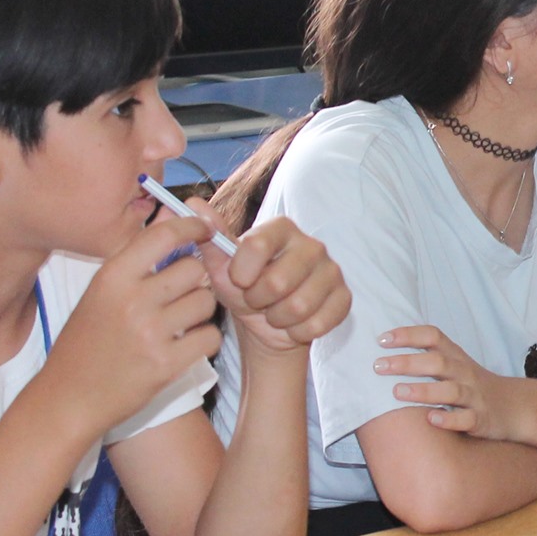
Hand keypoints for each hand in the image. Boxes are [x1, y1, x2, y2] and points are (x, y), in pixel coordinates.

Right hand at [43, 217, 223, 436]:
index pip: (164, 235)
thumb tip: (171, 210)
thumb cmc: (86, 341)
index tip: (205, 229)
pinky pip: (210, 336)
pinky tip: (184, 346)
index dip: (192, 227)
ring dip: (200, 312)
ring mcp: (150, 333)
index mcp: (112, 277)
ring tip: (177, 324)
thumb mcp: (101, 292)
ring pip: (206, 302)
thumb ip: (136, 256)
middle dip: (194, 280)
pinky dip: (203, 340)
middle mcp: (131, 301)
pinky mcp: (166, 364)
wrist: (67, 398)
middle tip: (180, 296)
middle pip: (193, 270)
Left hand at [187, 201, 350, 355]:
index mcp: (281, 228)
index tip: (238, 280)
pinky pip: (318, 323)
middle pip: (278, 282)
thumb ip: (210, 236)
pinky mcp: (344, 298)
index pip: (256, 246)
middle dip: (258, 300)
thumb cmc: (244, 289)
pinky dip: (298, 331)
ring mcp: (332, 271)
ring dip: (277, 319)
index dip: (241, 273)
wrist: (268, 324)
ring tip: (273, 312)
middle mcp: (312, 244)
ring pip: (299, 306)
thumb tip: (192, 204)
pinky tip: (293, 323)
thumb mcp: (220, 266)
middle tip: (257, 300)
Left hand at [372, 325, 514, 440]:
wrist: (515, 406)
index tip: (382, 339)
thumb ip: (428, 357)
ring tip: (397, 392)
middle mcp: (464, 373)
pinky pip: (466, 418)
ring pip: (451, 391)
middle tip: (378, 366)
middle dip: (407, 362)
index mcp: (456, 357)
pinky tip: (430, 419)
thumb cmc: (474, 385)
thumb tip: (386, 352)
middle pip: (437, 362)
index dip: (408, 334)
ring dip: (423, 390)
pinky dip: (449, 419)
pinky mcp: (481, 419)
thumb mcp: (456, 365)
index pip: (433, 336)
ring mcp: (474, 396)